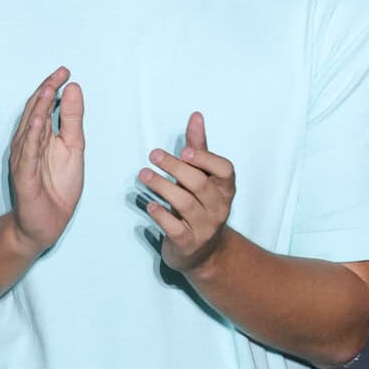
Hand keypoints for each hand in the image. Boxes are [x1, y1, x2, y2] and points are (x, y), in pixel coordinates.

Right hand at [8, 69, 84, 256]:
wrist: (46, 223)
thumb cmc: (57, 186)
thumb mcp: (73, 148)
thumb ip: (72, 120)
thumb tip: (74, 89)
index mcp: (40, 136)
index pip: (43, 106)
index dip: (53, 88)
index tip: (66, 71)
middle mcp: (28, 144)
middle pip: (35, 113)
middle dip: (46, 92)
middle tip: (59, 74)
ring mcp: (24, 160)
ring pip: (29, 130)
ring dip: (38, 110)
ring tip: (48, 90)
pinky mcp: (24, 177)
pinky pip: (28, 155)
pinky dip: (32, 138)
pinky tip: (38, 123)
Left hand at [139, 112, 234, 273]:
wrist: (203, 252)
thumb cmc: (200, 205)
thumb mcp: (203, 177)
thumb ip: (199, 149)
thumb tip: (196, 116)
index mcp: (225, 189)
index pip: (225, 170)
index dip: (206, 159)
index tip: (184, 151)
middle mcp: (218, 208)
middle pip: (199, 184)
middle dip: (175, 168)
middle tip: (153, 155)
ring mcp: (204, 227)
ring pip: (184, 203)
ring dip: (162, 186)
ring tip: (143, 175)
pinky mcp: (187, 243)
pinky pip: (174, 227)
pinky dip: (160, 214)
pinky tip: (149, 204)